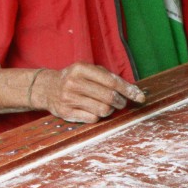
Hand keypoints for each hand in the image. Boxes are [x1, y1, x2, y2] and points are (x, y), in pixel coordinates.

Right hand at [30, 63, 145, 123]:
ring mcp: (68, 98)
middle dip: (120, 102)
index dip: (128, 90)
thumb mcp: (88, 71)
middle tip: (121, 102)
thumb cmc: (75, 79)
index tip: (140, 97)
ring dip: (110, 110)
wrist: (46, 88)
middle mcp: (74, 82)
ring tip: (107, 106)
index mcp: (81, 69)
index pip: (111, 81)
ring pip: (103, 110)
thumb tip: (133, 91)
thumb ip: (108, 77)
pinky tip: (93, 110)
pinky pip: (93, 119)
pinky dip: (98, 116)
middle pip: (109, 97)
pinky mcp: (66, 112)